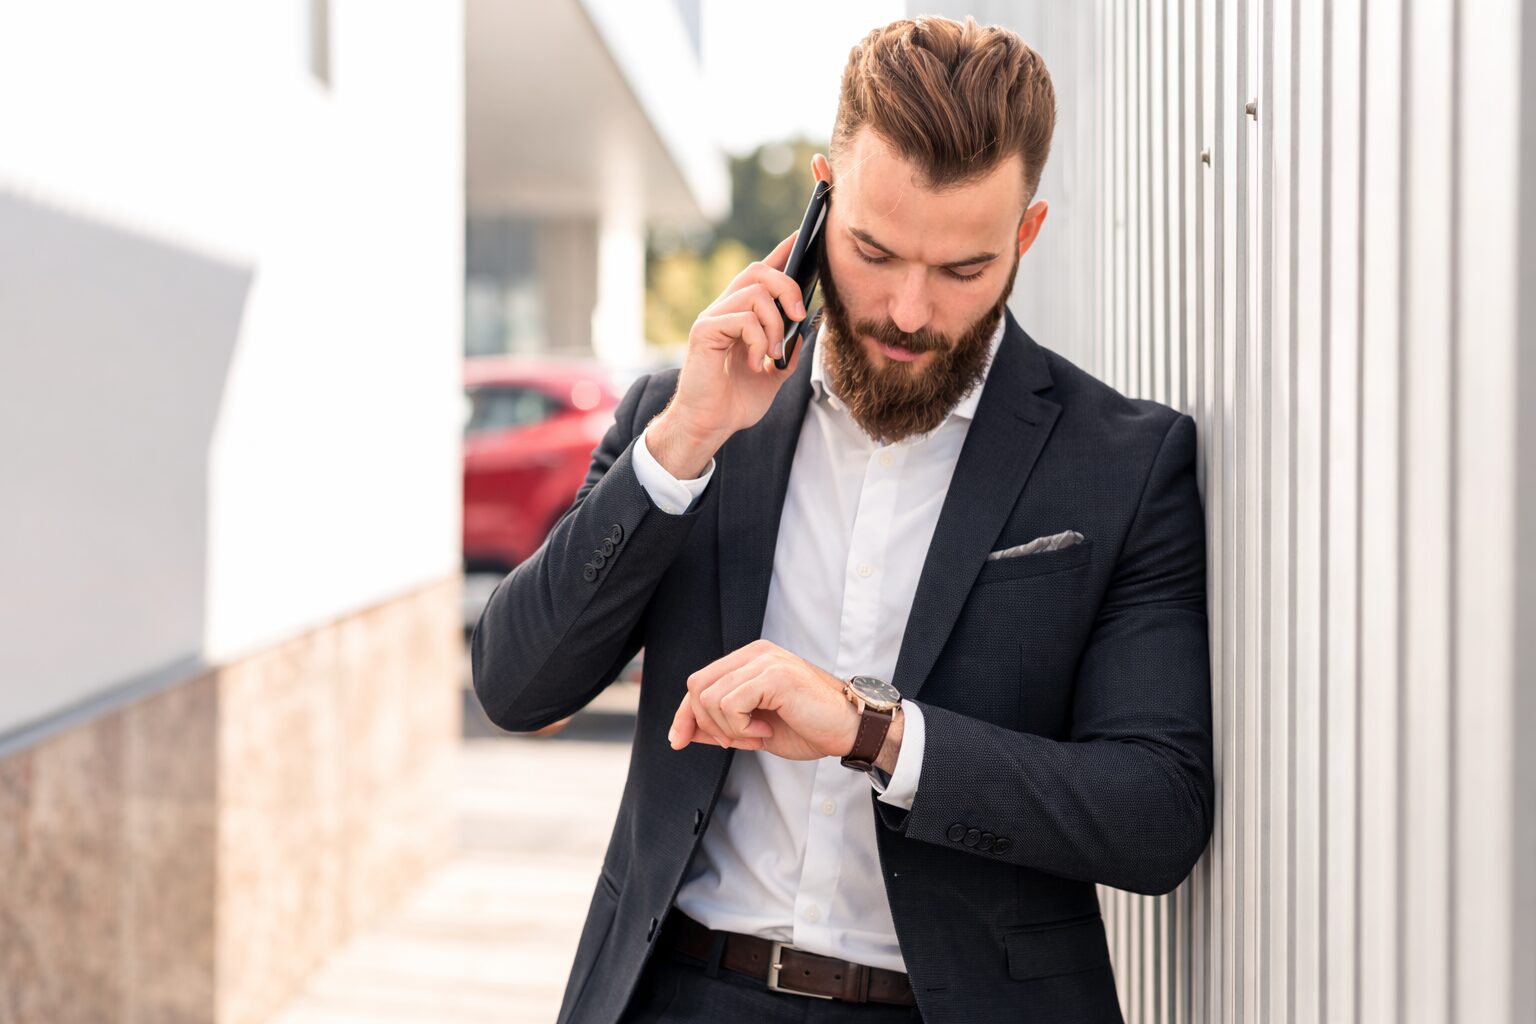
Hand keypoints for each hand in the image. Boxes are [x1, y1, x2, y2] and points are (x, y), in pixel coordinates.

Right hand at [647, 234, 807, 478]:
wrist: (709, 426)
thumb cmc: (735, 401)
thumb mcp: (774, 374)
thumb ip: (788, 350)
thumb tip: (806, 329)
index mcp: (741, 314)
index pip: (763, 271)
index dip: (783, 250)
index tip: (805, 233)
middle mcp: (725, 309)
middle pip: (759, 271)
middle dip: (788, 287)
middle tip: (799, 317)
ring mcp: (712, 318)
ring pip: (755, 293)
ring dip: (775, 325)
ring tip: (773, 354)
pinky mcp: (704, 331)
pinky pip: (743, 319)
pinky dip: (759, 341)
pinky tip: (755, 362)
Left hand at [668, 640, 857, 760]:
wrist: (850, 730)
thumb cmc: (809, 727)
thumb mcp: (755, 729)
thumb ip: (721, 726)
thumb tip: (684, 732)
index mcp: (750, 659)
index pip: (699, 682)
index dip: (683, 713)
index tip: (677, 741)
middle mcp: (755, 652)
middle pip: (697, 687)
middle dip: (706, 723)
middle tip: (738, 740)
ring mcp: (765, 660)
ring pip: (710, 698)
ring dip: (728, 729)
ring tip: (757, 734)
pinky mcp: (774, 675)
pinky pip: (730, 704)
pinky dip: (740, 727)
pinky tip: (764, 730)